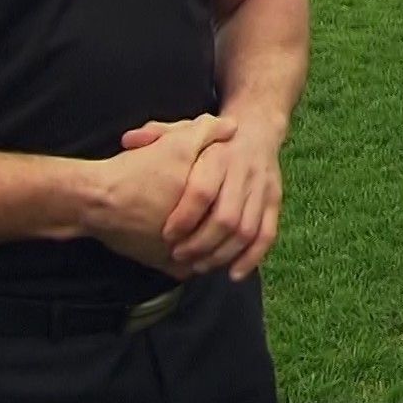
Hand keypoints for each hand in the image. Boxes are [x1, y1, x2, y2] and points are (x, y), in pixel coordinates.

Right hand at [79, 113, 236, 279]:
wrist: (95, 200)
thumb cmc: (136, 170)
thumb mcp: (175, 143)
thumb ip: (207, 132)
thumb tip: (233, 127)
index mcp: (209, 201)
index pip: (235, 205)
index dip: (235, 195)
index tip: (231, 189)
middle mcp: (200, 233)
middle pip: (227, 234)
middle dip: (228, 227)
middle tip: (225, 213)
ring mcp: (182, 254)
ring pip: (210, 255)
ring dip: (213, 247)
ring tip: (207, 231)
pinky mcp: (164, 267)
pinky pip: (188, 269)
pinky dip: (190, 260)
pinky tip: (184, 245)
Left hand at [121, 118, 284, 281]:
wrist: (257, 129)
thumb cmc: (212, 139)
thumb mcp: (183, 129)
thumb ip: (157, 134)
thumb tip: (128, 140)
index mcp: (219, 154)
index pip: (202, 191)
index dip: (184, 218)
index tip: (167, 235)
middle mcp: (243, 171)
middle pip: (226, 217)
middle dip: (201, 243)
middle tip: (179, 256)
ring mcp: (262, 187)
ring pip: (246, 230)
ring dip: (222, 254)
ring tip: (199, 266)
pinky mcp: (274, 201)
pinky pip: (266, 234)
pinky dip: (251, 258)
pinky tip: (232, 273)